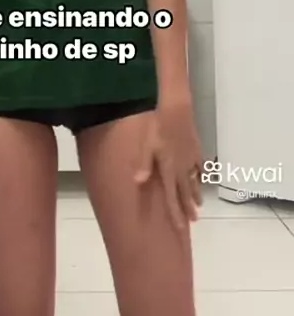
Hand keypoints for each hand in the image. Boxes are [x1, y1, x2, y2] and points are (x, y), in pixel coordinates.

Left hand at [134, 102, 202, 228]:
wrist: (177, 112)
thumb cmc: (158, 129)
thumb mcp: (147, 147)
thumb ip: (144, 165)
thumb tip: (138, 182)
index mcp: (168, 170)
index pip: (172, 197)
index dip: (176, 214)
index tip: (181, 228)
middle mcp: (182, 169)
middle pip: (185, 192)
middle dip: (188, 208)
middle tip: (194, 221)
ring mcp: (191, 160)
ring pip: (194, 182)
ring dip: (195, 194)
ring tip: (199, 205)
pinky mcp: (196, 151)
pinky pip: (200, 167)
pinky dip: (201, 176)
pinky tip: (202, 179)